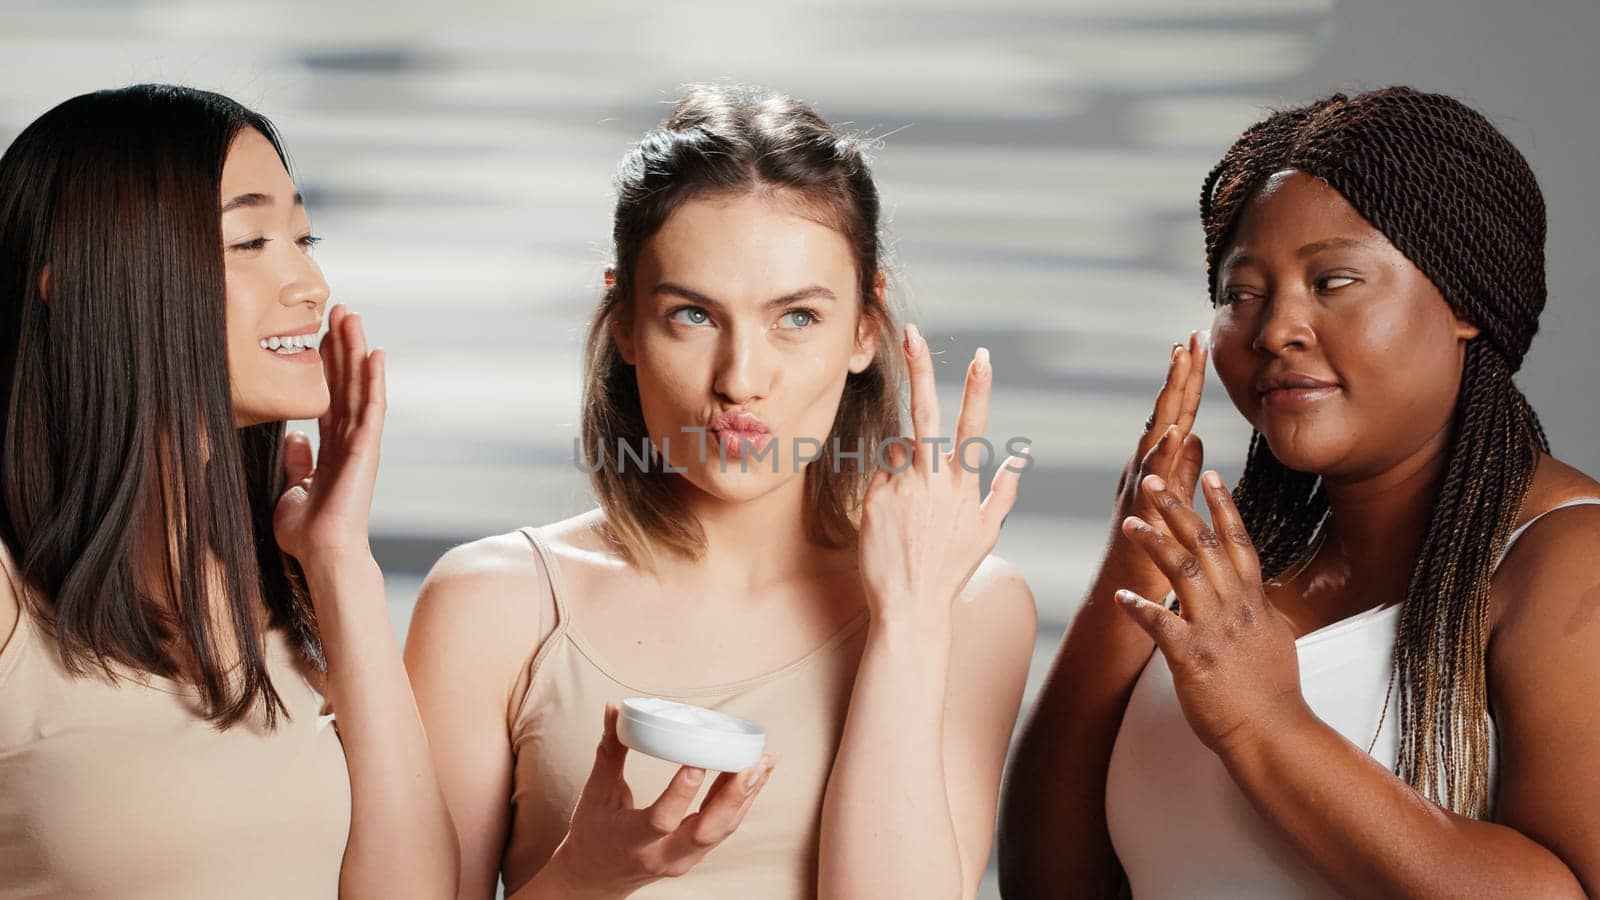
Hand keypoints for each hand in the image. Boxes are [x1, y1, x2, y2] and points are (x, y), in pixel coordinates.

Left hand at [273, 305, 385, 565]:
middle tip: (338, 309)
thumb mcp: (290, 489)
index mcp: (331, 449)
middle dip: (341, 345)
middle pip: (345, 382)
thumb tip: (295, 438)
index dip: (325, 365)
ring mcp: (361, 442)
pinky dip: (374, 379)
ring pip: (359, 385)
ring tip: (352, 316)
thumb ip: (296, 462)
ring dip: (357, 349)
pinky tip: (375, 352)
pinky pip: (372, 406)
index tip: (318, 334)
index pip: (328, 396)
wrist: (321, 553)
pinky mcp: (367, 447)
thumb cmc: (306, 532)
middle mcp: (349, 440)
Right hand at [542, 704, 775, 897]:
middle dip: (734, 797)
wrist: (594, 879)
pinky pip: (723, 831)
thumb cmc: (592, 832)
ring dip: (746, 796)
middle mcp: (661, 855)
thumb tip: (612, 708)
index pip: (661, 819)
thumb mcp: (596, 793)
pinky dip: (740, 803)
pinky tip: (753, 775)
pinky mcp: (693, 858)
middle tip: (753, 762)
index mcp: (631, 840)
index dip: (681, 792)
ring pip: (722, 831)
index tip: (697, 761)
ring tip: (763, 762)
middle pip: (706, 832)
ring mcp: (681, 861)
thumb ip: (610, 750)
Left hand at [856, 324, 1025, 624]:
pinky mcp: (872, 500)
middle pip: (925, 412)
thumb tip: (1016, 457)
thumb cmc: (949, 572)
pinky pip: (878, 479)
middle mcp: (931, 481)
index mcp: (963, 485)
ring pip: (898, 452)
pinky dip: (885, 491)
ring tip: (907, 515)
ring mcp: (899, 488)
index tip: (980, 356)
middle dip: (920, 368)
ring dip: (903, 470)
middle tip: (911, 331)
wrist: (909, 607)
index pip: (972, 427)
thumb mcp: (987, 534)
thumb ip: (1002, 492)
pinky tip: (891, 523)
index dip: (977, 389)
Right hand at [1109, 331, 1207, 595]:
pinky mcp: (1139, 508)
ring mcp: (1139, 484)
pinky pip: (1152, 477)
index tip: (1198, 345)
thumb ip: (1181, 472)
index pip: (1177, 414)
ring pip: (1156, 433)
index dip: (1189, 381)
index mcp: (1156, 466)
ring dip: (1169, 397)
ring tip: (1180, 362)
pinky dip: (1161, 452)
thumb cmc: (1150, 554)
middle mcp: (1144, 468)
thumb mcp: (1172, 504)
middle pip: (1166, 413)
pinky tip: (1173, 430)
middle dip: (1180, 374)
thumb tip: (1193, 438)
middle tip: (1192, 337)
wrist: (1122, 594)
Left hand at [1114, 470, 1310, 755]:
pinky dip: (1138, 607)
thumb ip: (1262, 610)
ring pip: (1182, 572)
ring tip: (1130, 523)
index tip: (1209, 474)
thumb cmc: (1272, 692)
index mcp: (1253, 600)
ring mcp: (1214, 630)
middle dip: (1178, 509)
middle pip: (1205, 544)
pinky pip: (1161, 624)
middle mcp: (1235, 607)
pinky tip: (1118, 595)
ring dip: (1154, 544)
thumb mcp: (1276, 638)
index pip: (1238, 541)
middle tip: (1154, 481)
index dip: (1223, 506)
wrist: (1273, 733)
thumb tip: (1258, 594)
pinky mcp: (1193, 657)